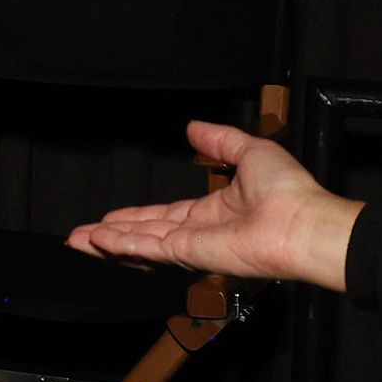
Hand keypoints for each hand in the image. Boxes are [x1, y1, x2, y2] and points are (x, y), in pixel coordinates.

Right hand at [64, 120, 363, 291]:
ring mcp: (194, 246)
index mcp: (215, 211)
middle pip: (145, 233)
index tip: (111, 216)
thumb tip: (192, 127)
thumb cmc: (289, 191)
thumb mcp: (250, 151)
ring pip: (141, 244)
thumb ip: (219, 141)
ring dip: (108, 242)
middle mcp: (200, 231)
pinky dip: (122, 244)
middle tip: (82, 234)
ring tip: (78, 241)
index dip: (137, 216)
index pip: (166, 216)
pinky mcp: (191, 254)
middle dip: (113, 234)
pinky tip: (99, 240)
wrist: (304, 221)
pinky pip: (150, 248)